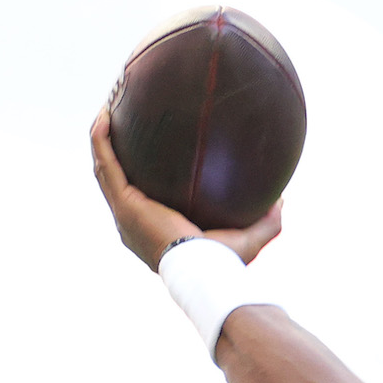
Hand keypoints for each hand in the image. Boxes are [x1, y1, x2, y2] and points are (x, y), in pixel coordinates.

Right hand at [88, 108, 283, 269]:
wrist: (204, 272)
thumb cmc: (223, 264)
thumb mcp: (250, 238)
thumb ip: (267, 219)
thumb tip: (281, 198)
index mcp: (155, 229)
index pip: (143, 197)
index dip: (140, 175)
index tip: (148, 152)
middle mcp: (133, 223)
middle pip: (117, 180)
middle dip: (115, 151)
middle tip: (121, 122)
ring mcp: (124, 214)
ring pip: (104, 169)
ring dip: (102, 140)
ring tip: (106, 110)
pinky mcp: (123, 204)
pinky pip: (106, 165)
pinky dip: (101, 141)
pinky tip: (105, 116)